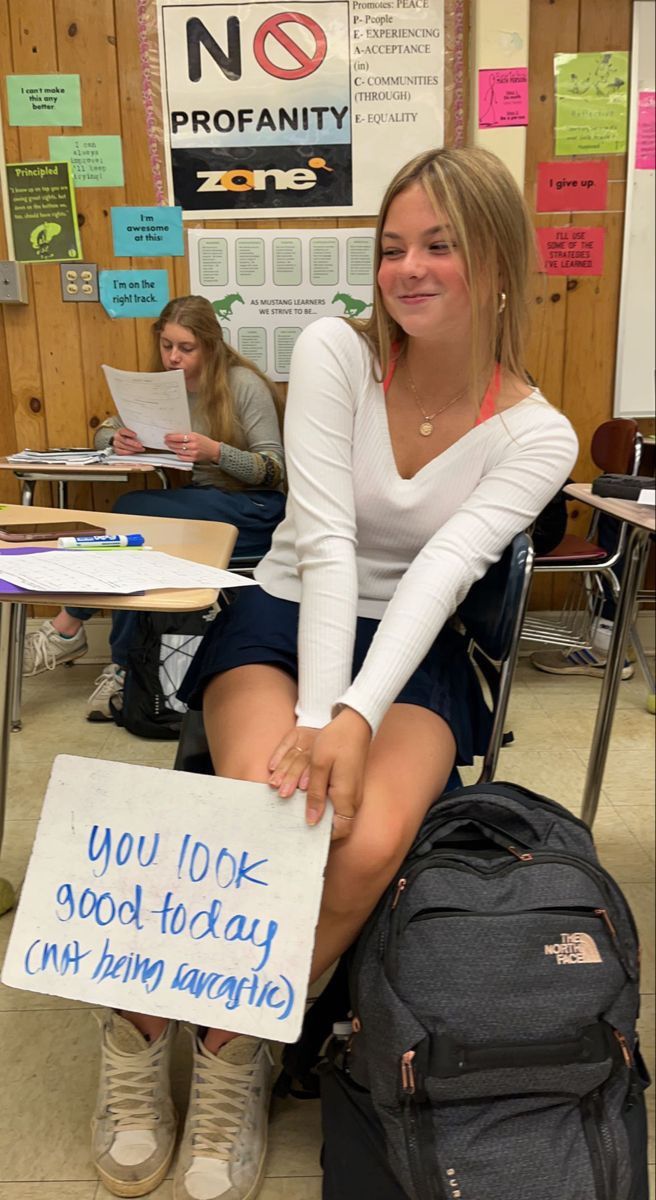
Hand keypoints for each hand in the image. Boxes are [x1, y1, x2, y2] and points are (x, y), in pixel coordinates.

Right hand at [113, 428, 144, 454]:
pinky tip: (134, 452)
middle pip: (125, 440)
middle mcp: (117, 437)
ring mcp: (116, 444)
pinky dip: (128, 452)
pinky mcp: (116, 450)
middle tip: (140, 445)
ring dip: (133, 449)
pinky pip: (121, 452)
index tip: (135, 435)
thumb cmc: (128, 436)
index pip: (123, 431)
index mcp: (120, 431)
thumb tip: (143, 436)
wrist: (122, 439)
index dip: (129, 433)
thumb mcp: (131, 433)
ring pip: (124, 447)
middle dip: (134, 443)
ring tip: (140, 449)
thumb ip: (135, 434)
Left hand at [164, 432, 219, 462]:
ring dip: (173, 449)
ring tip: (170, 446)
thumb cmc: (205, 442)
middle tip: (166, 441)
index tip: (167, 436)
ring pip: (179, 451)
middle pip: (178, 444)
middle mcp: (193, 445)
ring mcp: (193, 453)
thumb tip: (176, 436)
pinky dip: (179, 455)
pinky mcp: (194, 458)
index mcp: (194, 437)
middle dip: (170, 443)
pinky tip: (176, 453)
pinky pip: (183, 457)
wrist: (214, 450)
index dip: (171, 437)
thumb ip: (187, 435)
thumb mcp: (197, 435)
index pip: (179, 437)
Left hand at [269, 709, 371, 839]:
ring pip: (336, 813)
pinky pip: (338, 802)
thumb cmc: (337, 741)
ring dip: (319, 811)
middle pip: (337, 825)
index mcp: (346, 797)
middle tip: (297, 821)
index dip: (323, 836)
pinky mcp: (350, 785)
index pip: (339, 831)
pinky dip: (324, 801)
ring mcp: (353, 792)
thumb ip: (315, 794)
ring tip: (299, 806)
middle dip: (318, 825)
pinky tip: (309, 794)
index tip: (304, 832)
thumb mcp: (319, 766)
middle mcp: (353, 799)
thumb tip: (311, 820)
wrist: (355, 723)